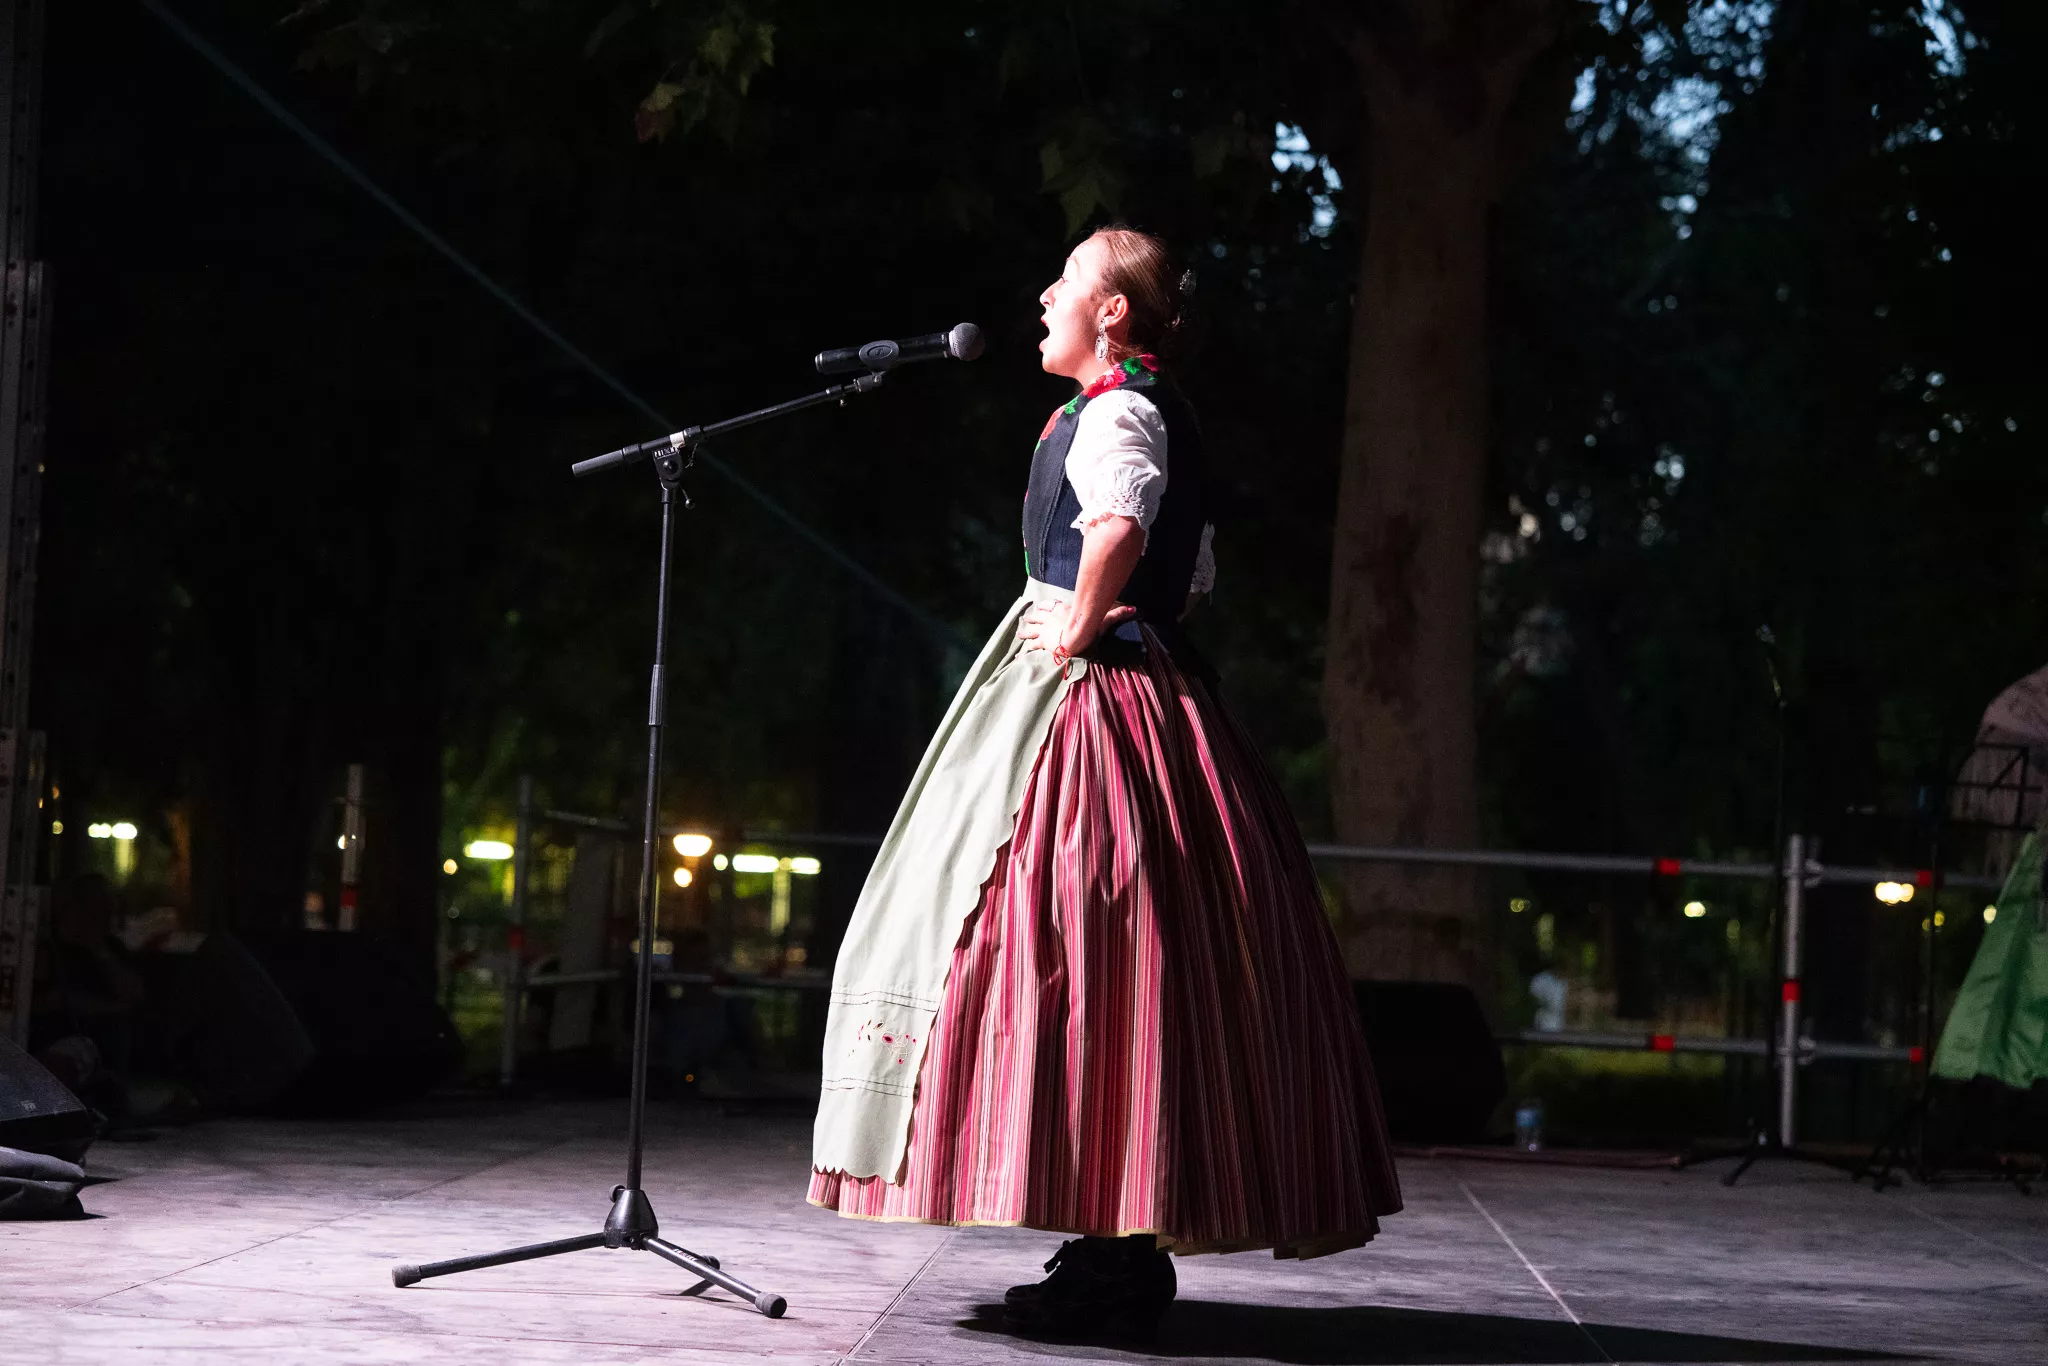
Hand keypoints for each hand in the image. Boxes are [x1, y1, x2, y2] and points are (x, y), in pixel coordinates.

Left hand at [1017, 600, 1136, 656]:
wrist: (1075, 637)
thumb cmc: (1088, 627)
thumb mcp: (1103, 619)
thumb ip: (1118, 614)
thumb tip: (1135, 609)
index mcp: (1062, 610)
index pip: (1051, 605)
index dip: (1046, 606)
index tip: (1040, 606)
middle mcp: (1051, 618)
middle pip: (1038, 615)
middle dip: (1032, 617)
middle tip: (1025, 619)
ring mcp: (1045, 630)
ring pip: (1031, 629)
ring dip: (1025, 631)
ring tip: (1019, 633)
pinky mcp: (1042, 643)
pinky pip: (1031, 648)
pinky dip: (1025, 652)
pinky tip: (1018, 657)